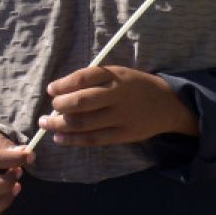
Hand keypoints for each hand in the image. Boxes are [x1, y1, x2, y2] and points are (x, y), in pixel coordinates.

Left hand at [41, 66, 198, 146]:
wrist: (169, 105)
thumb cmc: (137, 87)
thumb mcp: (121, 74)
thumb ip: (96, 81)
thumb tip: (62, 93)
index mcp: (118, 75)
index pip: (84, 77)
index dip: (63, 84)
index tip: (51, 90)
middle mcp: (119, 95)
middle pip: (81, 101)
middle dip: (60, 106)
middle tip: (51, 109)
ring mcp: (122, 116)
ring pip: (84, 123)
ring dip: (60, 125)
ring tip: (47, 124)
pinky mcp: (124, 134)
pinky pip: (94, 139)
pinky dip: (73, 140)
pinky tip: (60, 138)